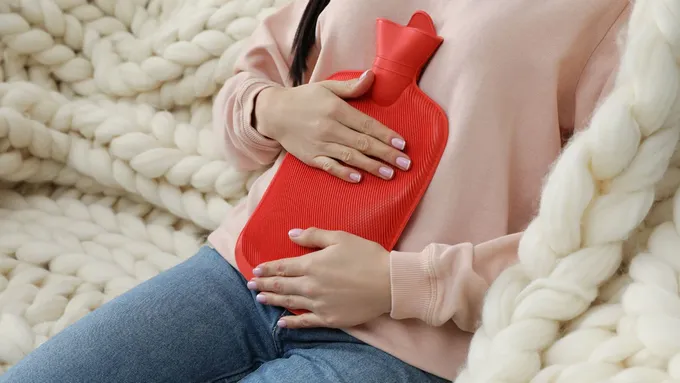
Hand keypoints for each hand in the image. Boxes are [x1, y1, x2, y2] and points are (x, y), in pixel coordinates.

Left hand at [247, 228, 391, 328]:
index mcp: (312, 264)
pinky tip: (281, 322)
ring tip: (259, 298)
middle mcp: (311, 285)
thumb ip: (314, 235)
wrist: (388, 283)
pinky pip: (305, 322)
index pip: (283, 267)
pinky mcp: (329, 318)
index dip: (268, 268)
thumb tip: (292, 234)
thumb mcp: (340, 237)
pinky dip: (291, 322)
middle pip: (281, 285)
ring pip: (289, 302)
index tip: (256, 269)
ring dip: (272, 300)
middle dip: (264, 284)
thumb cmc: (366, 256)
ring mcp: (318, 304)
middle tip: (251, 284)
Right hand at [253, 71, 410, 181]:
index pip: (366, 124)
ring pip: (350, 157)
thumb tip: (371, 76)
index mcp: (335, 110)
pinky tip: (358, 178)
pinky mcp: (310, 157)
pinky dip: (343, 173)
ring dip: (371, 167)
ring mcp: (319, 144)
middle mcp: (329, 128)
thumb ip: (350, 86)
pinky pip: (329, 167)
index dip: (385, 135)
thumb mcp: (326, 87)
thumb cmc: (304, 99)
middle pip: (363, 143)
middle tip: (405, 163)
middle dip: (386, 154)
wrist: (273, 113)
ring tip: (390, 174)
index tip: (402, 144)